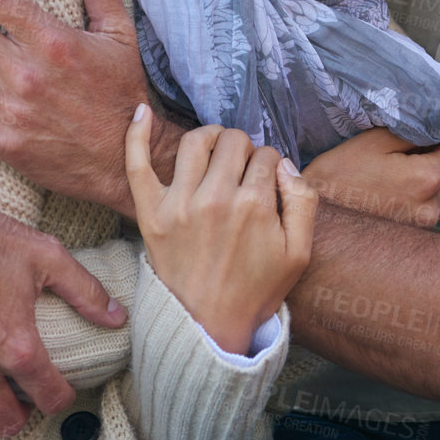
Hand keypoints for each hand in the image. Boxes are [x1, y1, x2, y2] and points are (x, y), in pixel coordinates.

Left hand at [126, 108, 315, 354]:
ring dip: (211, 137)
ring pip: (196, 140)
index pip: (266, 156)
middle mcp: (216, 198)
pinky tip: (142, 111)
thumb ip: (303, 201)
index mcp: (254, 205)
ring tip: (216, 150)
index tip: (267, 185)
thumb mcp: (300, 253)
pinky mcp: (151, 214)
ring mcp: (179, 204)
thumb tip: (283, 163)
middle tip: (244, 169)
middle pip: (234, 141)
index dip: (271, 166)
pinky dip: (136, 133)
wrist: (208, 328)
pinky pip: (136, 164)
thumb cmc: (256, 291)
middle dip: (245, 149)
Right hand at [299, 127, 439, 227]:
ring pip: (432, 192)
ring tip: (383, 181)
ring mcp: (422, 228)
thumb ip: (414, 132)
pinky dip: (408, 200)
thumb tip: (438, 130)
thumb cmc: (340, 176)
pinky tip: (383, 197)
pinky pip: (419, 208)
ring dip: (417, 183)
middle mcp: (432, 208)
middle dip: (426, 162)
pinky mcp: (411, 238)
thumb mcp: (375, 140)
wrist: (315, 219)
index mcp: (426, 180)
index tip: (421, 138)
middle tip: (392, 159)